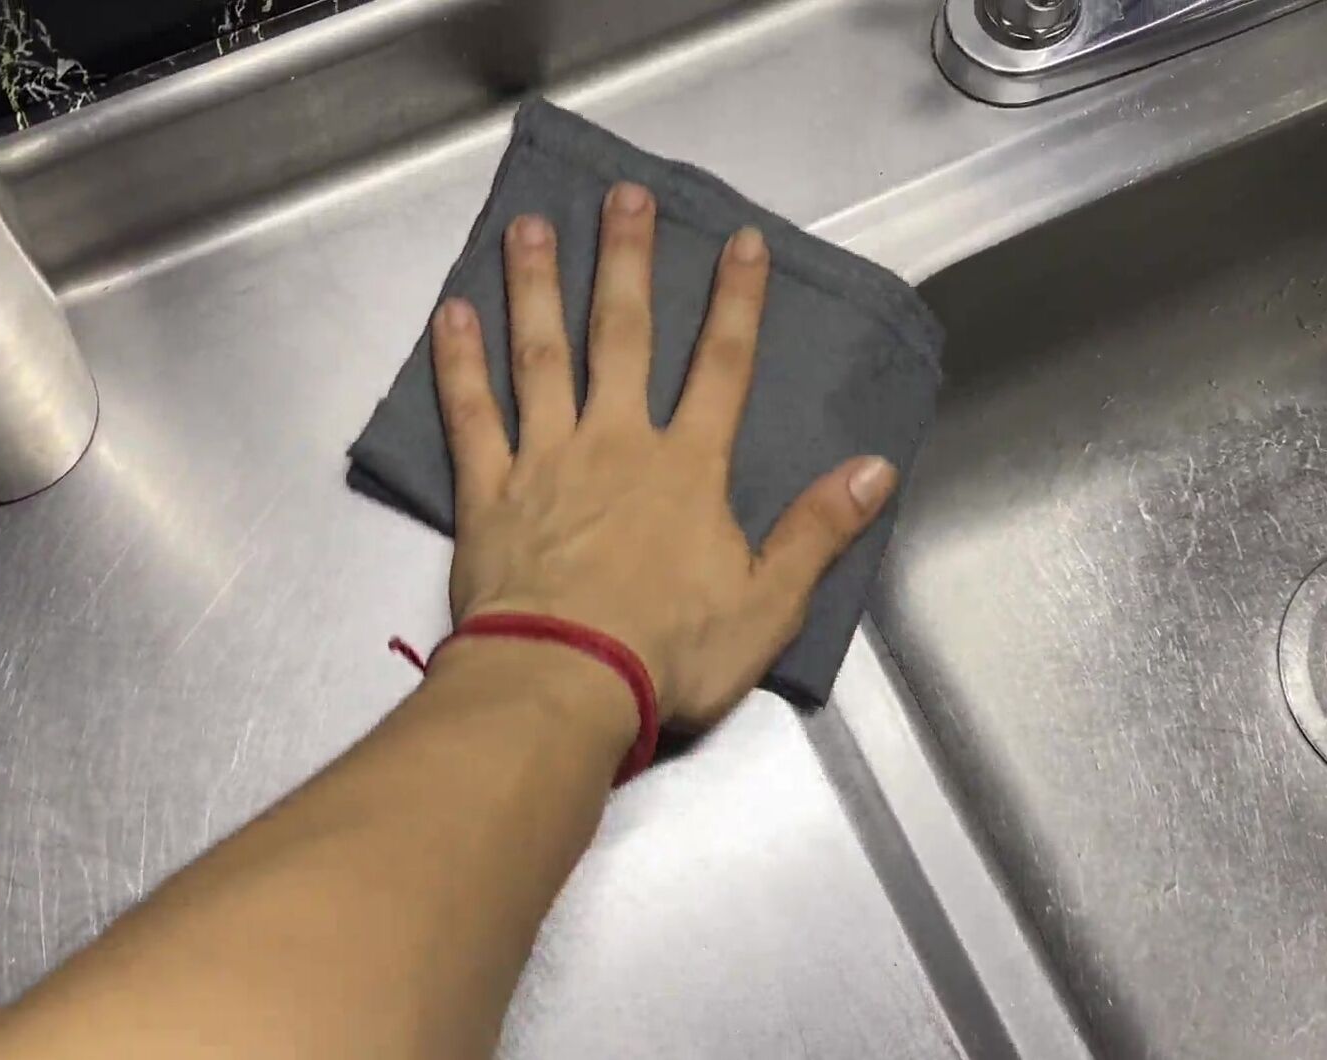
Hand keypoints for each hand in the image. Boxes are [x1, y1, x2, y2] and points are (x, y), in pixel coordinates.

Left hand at [430, 181, 896, 728]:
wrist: (562, 684)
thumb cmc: (668, 654)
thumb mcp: (766, 604)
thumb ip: (818, 531)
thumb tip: (875, 469)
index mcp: (687, 470)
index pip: (720, 369)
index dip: (736, 303)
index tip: (742, 243)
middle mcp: (615, 445)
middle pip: (623, 337)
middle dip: (628, 263)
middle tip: (623, 196)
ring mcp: (545, 463)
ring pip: (541, 357)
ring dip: (537, 289)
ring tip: (530, 228)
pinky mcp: (488, 494)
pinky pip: (470, 417)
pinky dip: (458, 365)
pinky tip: (451, 315)